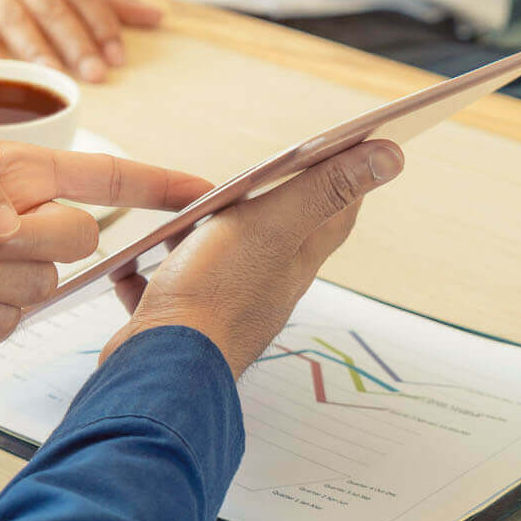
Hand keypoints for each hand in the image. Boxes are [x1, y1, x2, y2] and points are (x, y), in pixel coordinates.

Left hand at [0, 138, 211, 356]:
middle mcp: (21, 228)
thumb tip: (11, 219)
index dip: (155, 185)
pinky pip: (1, 323)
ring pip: (35, 286)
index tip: (204, 189)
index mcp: (18, 178)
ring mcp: (5, 280)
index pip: (103, 181)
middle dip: (14, 237)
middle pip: (74, 238)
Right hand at [100, 140, 403, 377]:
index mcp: (294, 260)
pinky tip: (129, 267)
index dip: (345, 178)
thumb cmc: (215, 299)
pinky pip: (162, 292)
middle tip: (260, 173)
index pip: (334, 214)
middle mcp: (263, 284)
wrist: (157, 372)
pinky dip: (147, 276)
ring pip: (215, 262)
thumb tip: (391, 157)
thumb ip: (324, 190)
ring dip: (199, 234)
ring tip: (181, 211)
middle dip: (267, 202)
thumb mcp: (273, 227)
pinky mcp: (176, 324)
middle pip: (275, 235)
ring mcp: (220, 306)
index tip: (350, 148)